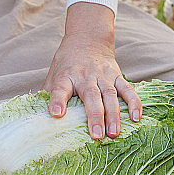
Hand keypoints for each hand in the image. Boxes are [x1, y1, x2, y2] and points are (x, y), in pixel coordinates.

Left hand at [44, 2, 141, 138]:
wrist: (88, 39)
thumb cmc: (67, 64)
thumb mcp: (53, 75)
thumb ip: (47, 95)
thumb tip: (37, 118)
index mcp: (66, 76)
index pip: (60, 88)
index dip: (57, 101)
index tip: (56, 114)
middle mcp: (85, 76)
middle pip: (90, 96)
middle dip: (94, 116)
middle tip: (97, 136)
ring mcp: (103, 75)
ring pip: (110, 95)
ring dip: (113, 115)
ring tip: (114, 133)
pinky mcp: (117, 75)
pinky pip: (127, 90)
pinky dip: (133, 103)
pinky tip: (136, 118)